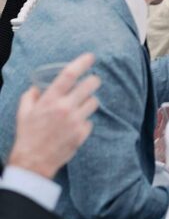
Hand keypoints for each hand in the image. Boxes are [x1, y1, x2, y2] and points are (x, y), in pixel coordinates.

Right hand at [8, 54, 98, 178]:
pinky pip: (89, 121)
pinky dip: (84, 121)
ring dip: (89, 101)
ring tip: (81, 105)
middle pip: (90, 85)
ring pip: (94, 102)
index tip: (90, 57)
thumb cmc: (28, 135)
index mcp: (50, 100)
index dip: (82, 63)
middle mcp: (65, 108)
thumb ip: (30, 96)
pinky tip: (76, 124)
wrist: (33, 162)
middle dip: (94, 80)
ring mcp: (75, 121)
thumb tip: (37, 87)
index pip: (69, 75)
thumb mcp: (23, 112)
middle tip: (92, 81)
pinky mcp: (82, 133)